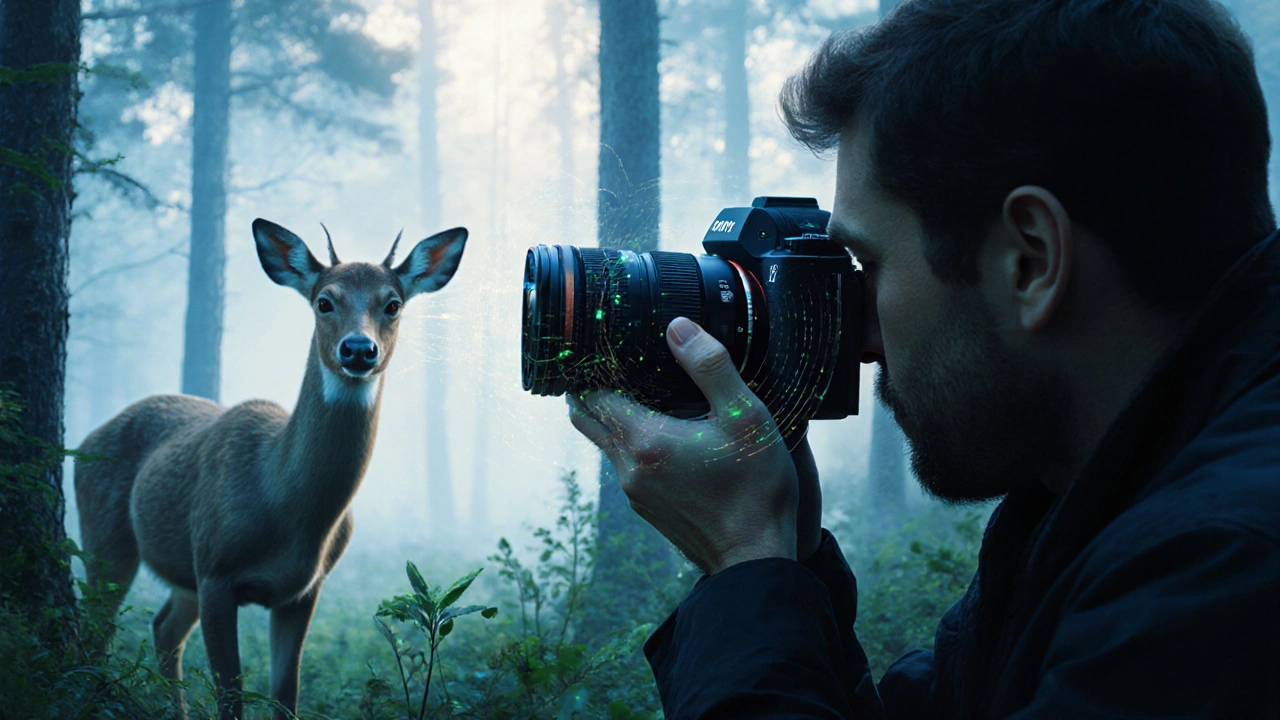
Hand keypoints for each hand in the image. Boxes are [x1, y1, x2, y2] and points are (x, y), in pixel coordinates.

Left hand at [569, 316, 808, 574]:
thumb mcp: (745, 417)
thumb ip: (710, 367)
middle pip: (585, 418)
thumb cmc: (756, 488)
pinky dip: (629, 441)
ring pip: (605, 442)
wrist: (756, 558)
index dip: (591, 366)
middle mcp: (628, 469)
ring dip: (611, 415)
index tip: (603, 344)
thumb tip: (677, 328)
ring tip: (636, 388)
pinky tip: (661, 431)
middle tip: (608, 360)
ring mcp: (635, 493)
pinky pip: (624, 465)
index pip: (590, 393)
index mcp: (645, 441)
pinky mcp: (648, 509)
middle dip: (588, 387)